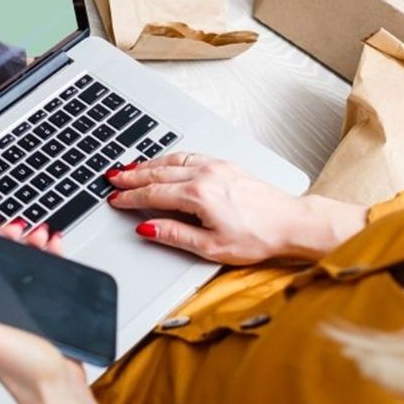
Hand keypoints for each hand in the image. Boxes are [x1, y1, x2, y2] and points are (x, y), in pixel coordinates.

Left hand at [0, 217, 100, 403]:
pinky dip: (51, 258)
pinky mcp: (45, 312)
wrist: (61, 391)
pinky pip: (47, 277)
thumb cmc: (24, 374)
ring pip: (23, 266)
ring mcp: (21, 309)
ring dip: (30, 245)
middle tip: (16, 227)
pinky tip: (55, 249)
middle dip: (6, 237)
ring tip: (40, 235)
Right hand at [106, 153, 366, 263]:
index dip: (130, 198)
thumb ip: (175, 235)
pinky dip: (170, 158)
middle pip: (159, 173)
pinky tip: (164, 161)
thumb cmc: (258, 237)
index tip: (114, 200)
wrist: (291, 223)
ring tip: (130, 168)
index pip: (153, 194)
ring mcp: (216, 167)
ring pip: (173, 160)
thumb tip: (147, 227)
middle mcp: (205, 175)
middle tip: (112, 178)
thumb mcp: (212, 247)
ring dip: (149, 164)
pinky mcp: (226, 165)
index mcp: (198, 196)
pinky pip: (189, 156)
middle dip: (132, 176)